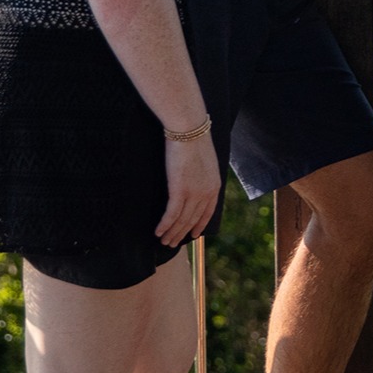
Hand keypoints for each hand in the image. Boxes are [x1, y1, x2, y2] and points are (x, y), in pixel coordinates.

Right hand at [157, 130, 220, 247]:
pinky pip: (172, 214)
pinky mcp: (179, 190)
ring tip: (163, 242)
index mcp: (214, 185)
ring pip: (182, 220)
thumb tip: (196, 178)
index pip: (208, 212)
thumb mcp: (204, 159)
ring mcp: (194, 192)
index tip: (193, 235)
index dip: (199, 225)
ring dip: (171, 233)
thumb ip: (202, 174)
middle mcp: (206, 192)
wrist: (189, 129)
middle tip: (172, 243)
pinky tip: (158, 232)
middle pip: (193, 220)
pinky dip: (165, 225)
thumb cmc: (194, 139)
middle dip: (182, 234)